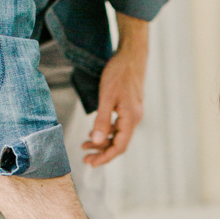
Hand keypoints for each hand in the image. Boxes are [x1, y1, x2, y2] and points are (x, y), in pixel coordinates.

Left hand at [83, 14, 147, 166]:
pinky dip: (106, 131)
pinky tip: (94, 131)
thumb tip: (96, 141)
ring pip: (117, 135)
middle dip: (101, 152)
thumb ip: (101, 120)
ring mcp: (132, 113)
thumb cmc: (119, 73)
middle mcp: (134, 118)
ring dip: (102, 141)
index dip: (105, 157)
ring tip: (85, 144)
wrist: (131, 55)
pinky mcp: (128, 107)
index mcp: (130, 118)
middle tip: (85, 158)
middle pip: (118, 143)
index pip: (120, 146)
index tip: (91, 163)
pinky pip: (118, 125)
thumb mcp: (106, 97)